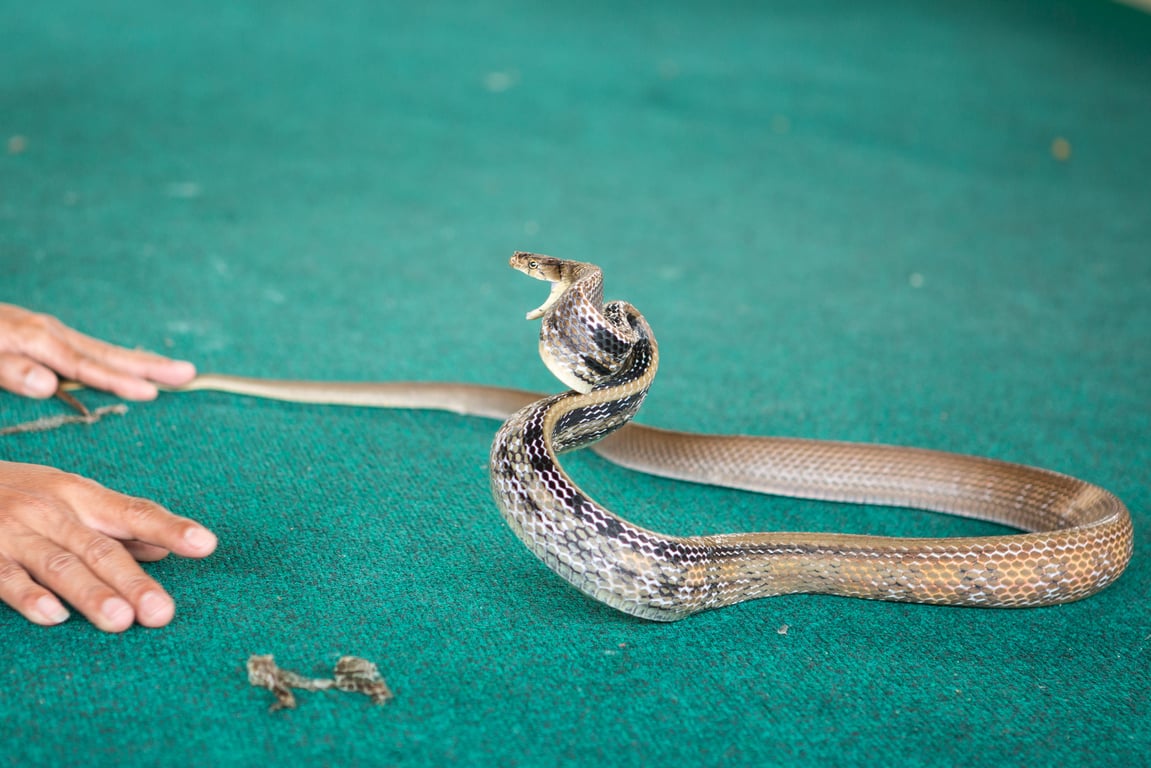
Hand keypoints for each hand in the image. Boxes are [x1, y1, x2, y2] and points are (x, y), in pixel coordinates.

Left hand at [0, 303, 195, 399]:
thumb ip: (8, 370)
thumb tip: (50, 385)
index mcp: (34, 339)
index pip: (84, 366)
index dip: (118, 381)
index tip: (152, 393)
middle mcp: (49, 332)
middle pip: (107, 353)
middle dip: (150, 366)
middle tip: (190, 374)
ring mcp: (48, 331)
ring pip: (104, 350)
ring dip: (141, 362)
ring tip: (177, 371)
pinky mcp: (43, 333)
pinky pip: (90, 348)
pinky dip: (117, 358)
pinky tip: (130, 365)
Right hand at [0, 461, 216, 630]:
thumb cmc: (19, 492)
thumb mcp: (70, 498)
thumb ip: (115, 524)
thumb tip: (165, 549)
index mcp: (81, 496)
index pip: (135, 512)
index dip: (171, 528)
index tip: (206, 545)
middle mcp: (52, 511)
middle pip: (100, 549)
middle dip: (133, 582)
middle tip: (161, 613)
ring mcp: (14, 533)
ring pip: (59, 566)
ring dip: (91, 593)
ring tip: (120, 621)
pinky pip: (5, 578)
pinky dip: (29, 597)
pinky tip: (53, 617)